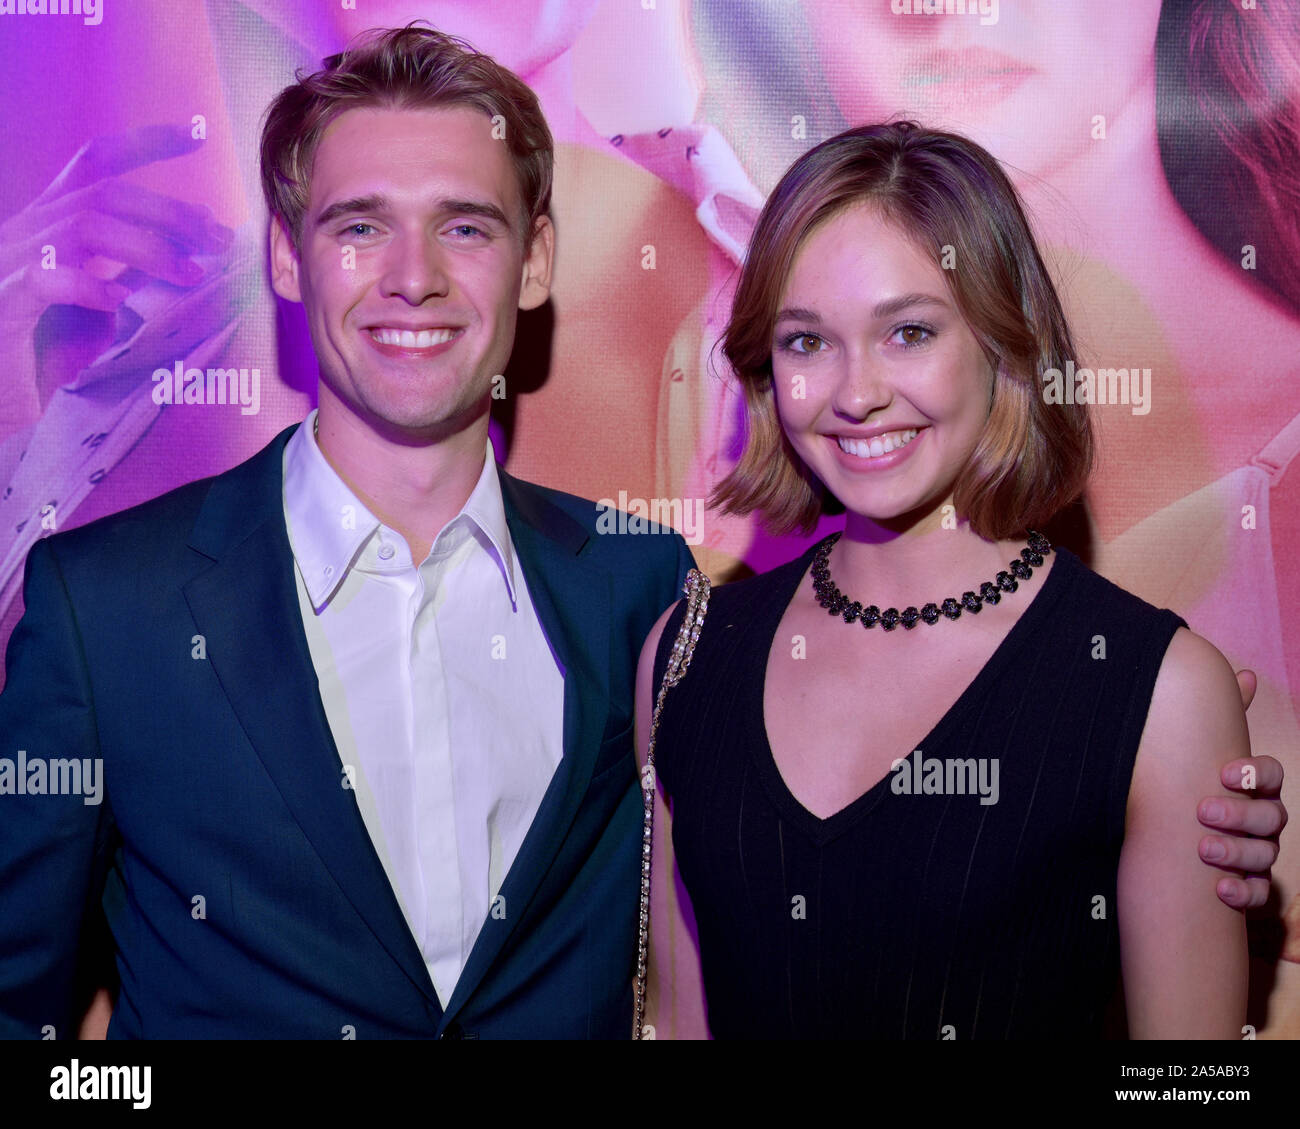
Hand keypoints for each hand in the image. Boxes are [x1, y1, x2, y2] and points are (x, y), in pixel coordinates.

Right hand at [0, 123, 232, 435]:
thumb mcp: (92, 292)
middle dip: (170, 213)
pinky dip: (86, 286)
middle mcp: (30, 228)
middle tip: (219, 240)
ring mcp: (12, 258)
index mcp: (51, 219)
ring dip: (148, 249)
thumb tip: (186, 254)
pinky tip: (118, 302)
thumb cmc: (39, 336)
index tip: (198, 133)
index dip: (146, 142)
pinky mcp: (5, 298)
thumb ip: (127, 268)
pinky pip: (46, 279)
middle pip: (105, 194)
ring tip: (191, 274)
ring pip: (86, 227)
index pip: (97, 162)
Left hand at [1198, 669, 1287, 908]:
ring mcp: (1260, 853)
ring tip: (1203, 850)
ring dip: (1237, 853)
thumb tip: (1244, 674)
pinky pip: (1261, 895)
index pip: (1269, 775)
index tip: (1224, 771)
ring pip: (1266, 854)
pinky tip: (1220, 890)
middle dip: (1240, 814)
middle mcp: (1264, 819)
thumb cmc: (1193, 788)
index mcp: (1253, 786)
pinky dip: (1245, 894)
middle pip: (1271, 817)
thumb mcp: (1200, 754)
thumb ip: (1222, 719)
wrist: (1175, 839)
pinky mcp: (1251, 886)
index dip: (1253, 772)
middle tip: (1203, 811)